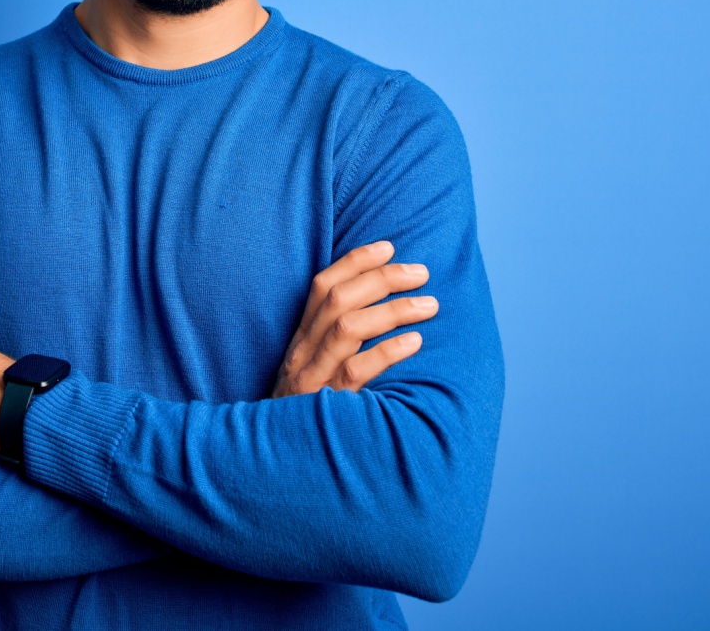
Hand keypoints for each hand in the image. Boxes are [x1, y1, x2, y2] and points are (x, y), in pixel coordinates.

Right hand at [272, 240, 437, 397]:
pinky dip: (386, 352)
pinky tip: (415, 343)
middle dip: (382, 278)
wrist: (279, 463)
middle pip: (337, 299)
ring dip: (392, 310)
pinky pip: (355, 372)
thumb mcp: (314, 371)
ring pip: (346, 328)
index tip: (389, 246)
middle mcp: (301, 353)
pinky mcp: (323, 406)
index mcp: (299, 339)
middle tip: (422, 273)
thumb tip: (378, 308)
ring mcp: (310, 378)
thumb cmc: (307, 412)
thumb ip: (335, 342)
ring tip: (430, 306)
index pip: (322, 286)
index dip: (355, 261)